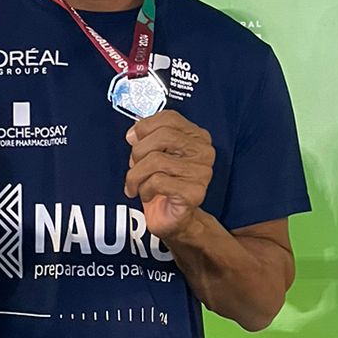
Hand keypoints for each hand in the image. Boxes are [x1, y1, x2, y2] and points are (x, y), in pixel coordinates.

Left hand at [123, 109, 214, 242]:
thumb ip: (148, 138)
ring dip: (137, 174)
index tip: (133, 139)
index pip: (170, 118)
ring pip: (156, 160)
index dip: (145, 127)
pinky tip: (148, 195)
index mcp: (198, 137)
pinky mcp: (194, 192)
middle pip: (163, 136)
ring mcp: (202, 172)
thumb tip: (134, 134)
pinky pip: (157, 181)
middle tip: (133, 166)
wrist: (174, 220)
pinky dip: (144, 189)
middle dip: (139, 151)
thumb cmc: (163, 185)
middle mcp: (204, 152)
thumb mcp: (154, 154)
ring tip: (137, 185)